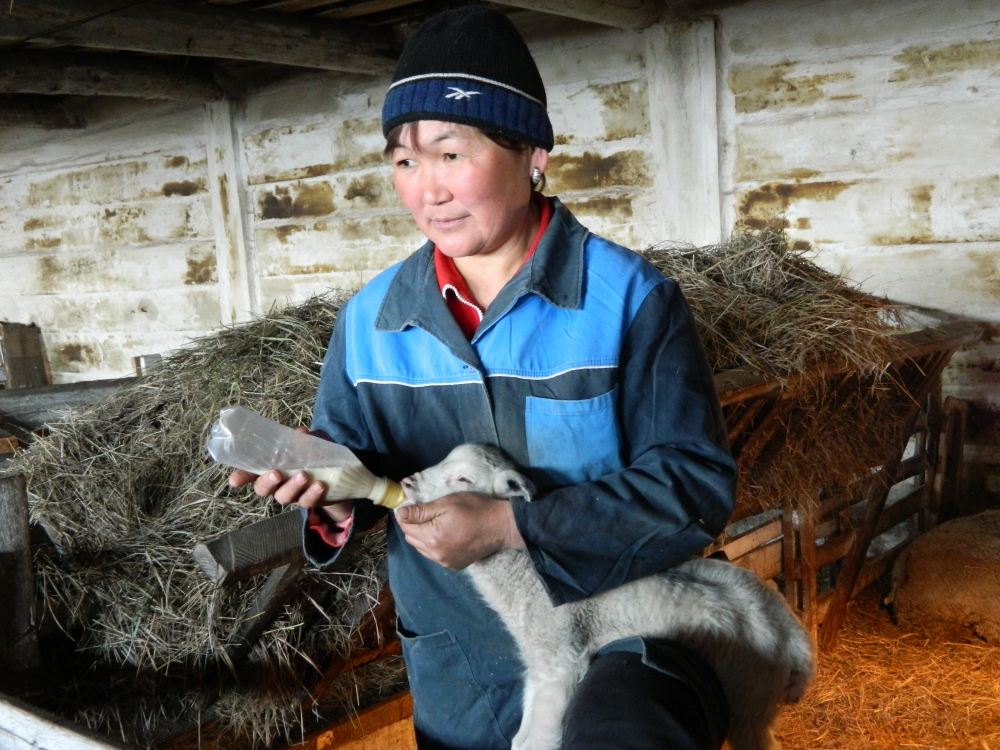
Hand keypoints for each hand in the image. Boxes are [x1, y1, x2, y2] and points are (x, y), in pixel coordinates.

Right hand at [227, 427, 354, 523]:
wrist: (342, 477)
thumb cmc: (318, 455)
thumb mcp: (314, 442)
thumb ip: (306, 438)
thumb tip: (300, 432)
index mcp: (273, 466)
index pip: (251, 472)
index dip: (242, 476)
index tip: (235, 480)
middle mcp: (278, 483)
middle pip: (263, 488)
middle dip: (267, 482)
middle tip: (276, 473)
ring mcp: (293, 494)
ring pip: (283, 497)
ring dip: (292, 487)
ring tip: (304, 475)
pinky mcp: (309, 501)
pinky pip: (307, 501)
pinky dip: (312, 494)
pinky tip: (320, 485)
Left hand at [395, 492, 524, 569]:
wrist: (501, 526)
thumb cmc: (475, 509)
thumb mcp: (447, 503)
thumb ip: (421, 510)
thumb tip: (400, 513)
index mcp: (431, 537)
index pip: (406, 526)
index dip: (405, 514)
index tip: (410, 505)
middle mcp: (436, 554)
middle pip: (412, 538)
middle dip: (413, 525)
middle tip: (423, 512)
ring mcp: (445, 562)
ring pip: (422, 549)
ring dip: (422, 537)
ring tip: (434, 523)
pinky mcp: (455, 566)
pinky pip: (435, 556)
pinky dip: (434, 546)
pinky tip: (444, 535)